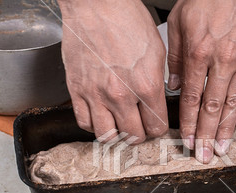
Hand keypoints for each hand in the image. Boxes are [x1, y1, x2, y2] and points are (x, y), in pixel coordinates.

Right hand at [58, 0, 168, 142]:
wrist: (95, 4)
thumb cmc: (127, 20)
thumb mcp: (156, 52)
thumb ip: (157, 83)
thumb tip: (157, 103)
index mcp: (146, 85)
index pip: (157, 126)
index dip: (158, 127)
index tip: (155, 124)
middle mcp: (121, 95)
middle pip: (134, 136)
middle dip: (140, 133)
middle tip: (139, 124)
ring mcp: (96, 94)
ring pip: (107, 136)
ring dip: (116, 133)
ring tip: (119, 123)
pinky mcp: (76, 90)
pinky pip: (84, 123)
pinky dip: (94, 124)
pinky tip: (100, 115)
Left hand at [167, 0, 235, 162]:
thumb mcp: (180, 21)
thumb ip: (176, 57)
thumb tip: (174, 87)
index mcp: (200, 52)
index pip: (192, 98)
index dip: (189, 124)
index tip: (187, 141)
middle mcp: (224, 60)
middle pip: (213, 107)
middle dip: (207, 135)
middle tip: (204, 156)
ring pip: (234, 103)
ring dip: (226, 129)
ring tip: (221, 149)